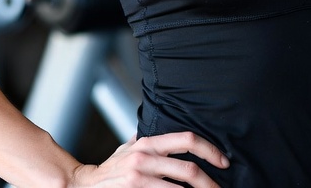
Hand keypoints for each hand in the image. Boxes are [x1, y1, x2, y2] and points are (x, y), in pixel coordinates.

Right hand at [68, 132, 228, 185]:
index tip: (223, 161)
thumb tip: (168, 129)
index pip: (187, 140)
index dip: (210, 150)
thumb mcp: (129, 147)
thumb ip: (148, 139)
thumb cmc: (113, 168)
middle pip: (189, 169)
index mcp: (149, 142)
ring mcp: (140, 176)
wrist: (86, 184)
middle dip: (210, 182)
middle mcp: (146, 157)